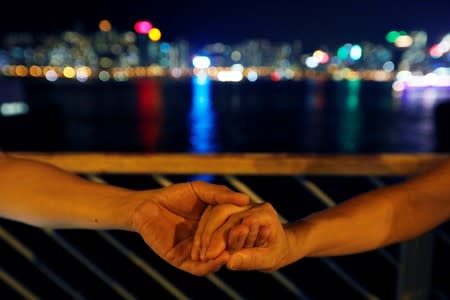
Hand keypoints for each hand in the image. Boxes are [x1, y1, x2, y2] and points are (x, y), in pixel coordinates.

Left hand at [130, 181, 248, 275]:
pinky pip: (197, 268)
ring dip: (225, 260)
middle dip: (238, 249)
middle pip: (225, 250)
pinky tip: (219, 260)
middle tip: (251, 246)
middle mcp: (205, 242)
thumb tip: (246, 199)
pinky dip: (209, 267)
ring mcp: (194, 252)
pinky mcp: (180, 260)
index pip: (232, 234)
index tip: (257, 229)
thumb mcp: (200, 190)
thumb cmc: (172, 195)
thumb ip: (221, 195)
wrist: (145, 205)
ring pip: (213, 262)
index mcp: (212, 226)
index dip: (244, 233)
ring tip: (237, 254)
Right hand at [194, 202, 295, 271]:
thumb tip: (229, 262)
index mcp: (265, 213)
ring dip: (205, 231)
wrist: (280, 244)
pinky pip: (213, 212)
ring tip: (199, 253)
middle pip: (223, 211)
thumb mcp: (267, 260)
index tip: (209, 256)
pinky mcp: (232, 205)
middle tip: (201, 255)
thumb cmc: (276, 254)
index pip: (237, 222)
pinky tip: (201, 245)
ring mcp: (241, 202)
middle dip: (210, 234)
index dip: (222, 238)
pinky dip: (205, 228)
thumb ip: (249, 260)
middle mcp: (253, 204)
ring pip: (215, 210)